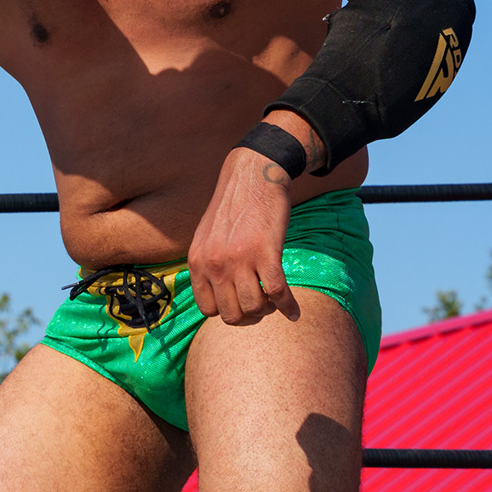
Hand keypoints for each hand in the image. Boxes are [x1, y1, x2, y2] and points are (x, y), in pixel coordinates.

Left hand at [188, 146, 298, 323]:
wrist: (254, 174)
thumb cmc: (235, 207)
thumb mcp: (207, 237)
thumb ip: (208, 265)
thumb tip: (219, 297)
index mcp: (197, 261)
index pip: (207, 310)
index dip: (227, 312)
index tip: (241, 305)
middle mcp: (214, 263)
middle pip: (231, 315)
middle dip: (250, 317)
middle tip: (262, 305)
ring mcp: (238, 259)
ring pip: (254, 308)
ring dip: (268, 311)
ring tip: (274, 300)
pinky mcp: (265, 252)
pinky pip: (277, 293)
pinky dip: (289, 307)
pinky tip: (294, 312)